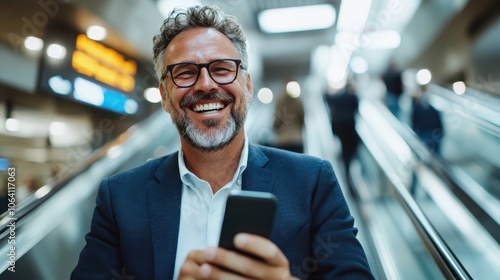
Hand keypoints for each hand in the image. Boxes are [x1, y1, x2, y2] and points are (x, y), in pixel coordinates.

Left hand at [178, 233, 295, 279]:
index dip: (254, 244)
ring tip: (203, 268)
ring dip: (220, 276)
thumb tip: (231, 237)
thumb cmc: (262, 267)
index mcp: (280, 263)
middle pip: (251, 268)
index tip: (236, 238)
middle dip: (228, 259)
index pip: (269, 251)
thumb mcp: (264, 258)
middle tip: (208, 251)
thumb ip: (253, 249)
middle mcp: (278, 278)